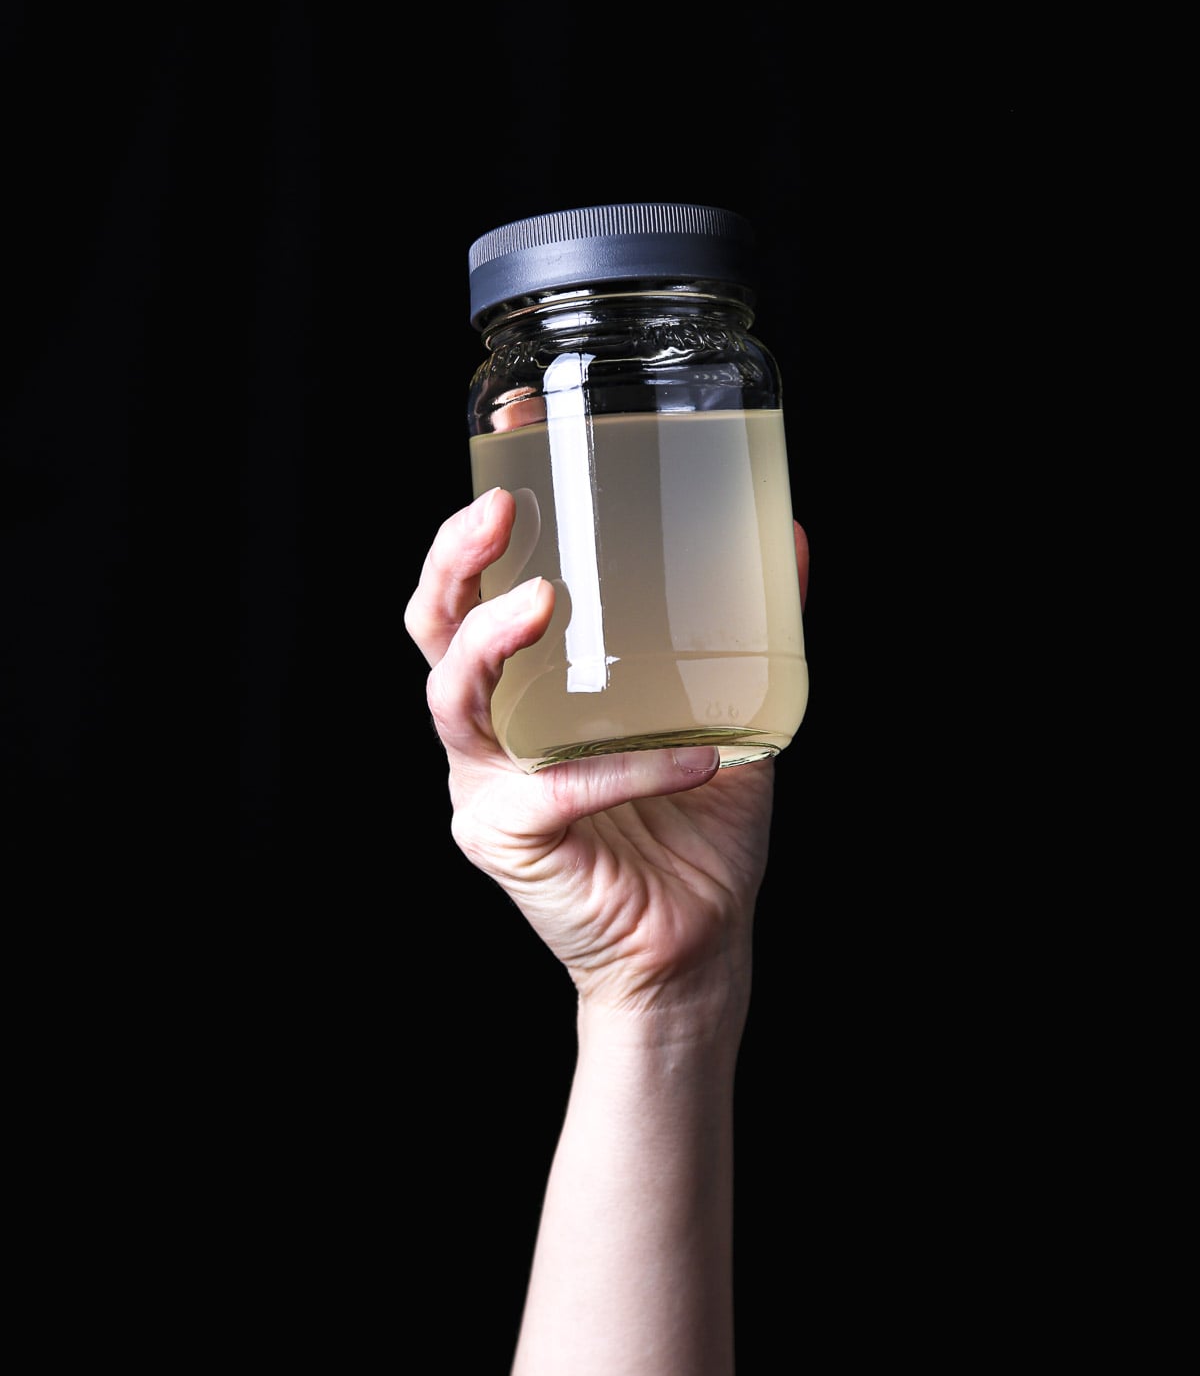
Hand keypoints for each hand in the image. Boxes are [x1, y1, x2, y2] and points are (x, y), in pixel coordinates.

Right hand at [405, 487, 808, 1026]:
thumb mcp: (726, 706)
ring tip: (547, 601)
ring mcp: (487, 783)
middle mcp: (489, 725)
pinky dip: (629, 767)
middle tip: (504, 508)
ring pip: (455, 697)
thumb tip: (792, 536)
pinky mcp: (507, 840)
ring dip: (492, 640)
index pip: (475, 585)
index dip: (476, 514)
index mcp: (523, 684)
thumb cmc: (694, 823)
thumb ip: (749, 629)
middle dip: (456, 558)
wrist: (694, 943)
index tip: (510, 433)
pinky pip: (559, 790)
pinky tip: (694, 756)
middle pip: (434, 625)